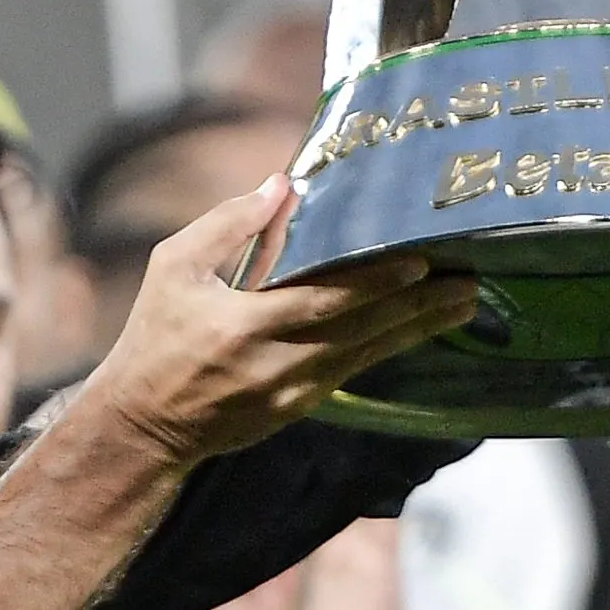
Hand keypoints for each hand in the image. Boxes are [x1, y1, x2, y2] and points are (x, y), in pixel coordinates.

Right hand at [80, 177, 476, 468]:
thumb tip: (282, 185)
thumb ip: (228, 225)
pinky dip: (388, 348)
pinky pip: (352, 372)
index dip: (375, 284)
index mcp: (243, 325)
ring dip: (417, 329)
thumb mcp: (172, 267)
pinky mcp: (297, 409)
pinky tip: (418, 330)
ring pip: (366, 354)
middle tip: (467, 281)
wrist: (142, 425)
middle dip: (418, 306)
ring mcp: (291, 393)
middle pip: (361, 331)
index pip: (324, 301)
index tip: (420, 261)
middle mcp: (275, 363)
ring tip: (464, 303)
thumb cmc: (153, 338)